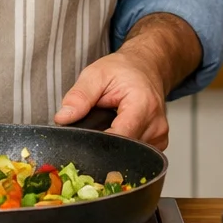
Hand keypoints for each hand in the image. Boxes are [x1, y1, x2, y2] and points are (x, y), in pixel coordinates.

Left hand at [54, 49, 169, 149]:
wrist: (146, 67)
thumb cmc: (124, 70)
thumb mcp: (96, 74)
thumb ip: (79, 96)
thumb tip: (63, 117)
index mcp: (142, 104)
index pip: (119, 138)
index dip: (98, 144)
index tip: (82, 142)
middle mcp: (155, 123)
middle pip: (124, 150)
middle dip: (103, 145)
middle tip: (92, 130)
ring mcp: (159, 135)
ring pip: (130, 155)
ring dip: (114, 146)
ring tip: (107, 127)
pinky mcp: (159, 142)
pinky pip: (138, 154)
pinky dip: (125, 146)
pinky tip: (119, 131)